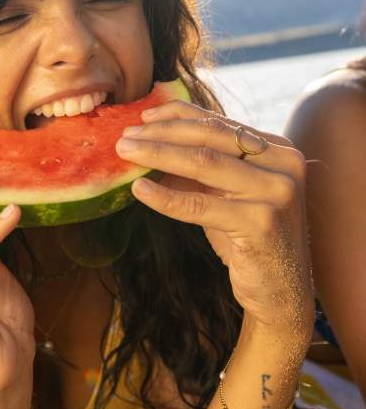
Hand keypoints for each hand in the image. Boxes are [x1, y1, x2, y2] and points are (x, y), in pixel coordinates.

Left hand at [115, 101, 313, 334]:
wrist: (281, 292)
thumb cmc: (248, 239)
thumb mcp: (226, 194)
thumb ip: (200, 166)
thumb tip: (147, 142)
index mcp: (278, 149)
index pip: (219, 123)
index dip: (177, 116)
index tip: (142, 117)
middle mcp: (284, 164)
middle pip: (210, 137)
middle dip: (161, 133)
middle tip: (124, 136)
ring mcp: (277, 192)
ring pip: (203, 163)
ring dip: (157, 155)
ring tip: (125, 153)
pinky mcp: (262, 223)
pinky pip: (201, 205)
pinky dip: (166, 197)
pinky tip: (139, 190)